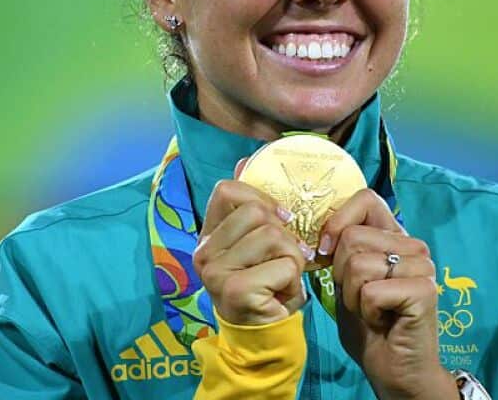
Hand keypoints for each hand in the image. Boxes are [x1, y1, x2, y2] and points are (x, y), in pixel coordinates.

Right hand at [193, 177, 312, 325]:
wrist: (265, 336)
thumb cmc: (266, 286)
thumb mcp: (258, 244)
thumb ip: (250, 207)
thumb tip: (244, 160)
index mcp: (207, 236)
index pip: (227, 191)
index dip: (260, 197)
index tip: (279, 219)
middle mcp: (203, 252)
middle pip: (257, 212)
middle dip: (284, 235)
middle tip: (284, 259)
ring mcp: (216, 272)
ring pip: (274, 237)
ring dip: (292, 258)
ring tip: (282, 277)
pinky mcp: (236, 290)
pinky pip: (284, 265)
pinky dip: (294, 280)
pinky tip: (281, 294)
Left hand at [316, 189, 458, 399]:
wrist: (394, 369)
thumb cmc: (369, 326)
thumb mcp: (345, 282)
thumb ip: (339, 251)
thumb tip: (321, 233)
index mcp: (394, 237)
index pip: (365, 199)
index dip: (337, 221)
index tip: (326, 250)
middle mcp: (413, 246)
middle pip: (352, 236)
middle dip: (341, 275)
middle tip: (360, 299)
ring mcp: (422, 266)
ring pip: (358, 264)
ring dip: (353, 297)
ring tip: (372, 311)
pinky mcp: (424, 290)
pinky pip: (371, 291)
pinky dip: (367, 312)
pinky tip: (383, 322)